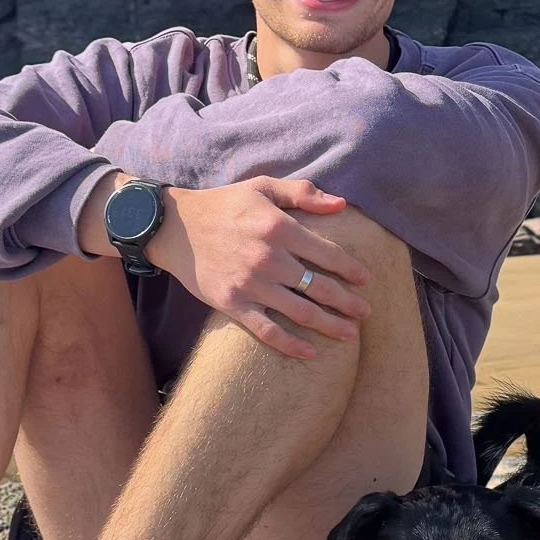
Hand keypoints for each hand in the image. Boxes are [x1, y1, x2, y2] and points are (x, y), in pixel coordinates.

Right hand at [76, 172, 361, 359]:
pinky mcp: (232, 304)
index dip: (351, 268)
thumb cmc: (224, 204)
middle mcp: (268, 258)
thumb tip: (342, 205)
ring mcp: (250, 284)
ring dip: (330, 326)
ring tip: (350, 334)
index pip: (328, 253)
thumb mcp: (262, 187)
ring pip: (301, 312)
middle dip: (348, 303)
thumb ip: (303, 193)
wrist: (174, 227)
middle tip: (365, 312)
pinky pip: (267, 331)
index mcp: (279, 227)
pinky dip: (291, 345)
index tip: (365, 279)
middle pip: (320, 287)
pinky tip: (310, 353)